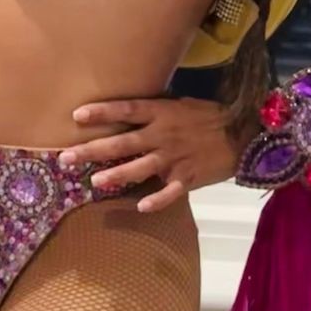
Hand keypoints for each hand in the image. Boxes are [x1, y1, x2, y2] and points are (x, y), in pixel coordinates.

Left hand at [60, 94, 237, 212]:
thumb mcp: (182, 104)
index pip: (126, 110)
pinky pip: (170, 192)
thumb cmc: (210, 115)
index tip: (76, 115)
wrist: (245, 133)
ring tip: (94, 183)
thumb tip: (129, 112)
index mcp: (162, 113)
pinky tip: (141, 207)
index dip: (102, 112)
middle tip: (66, 157)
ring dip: (116, 176)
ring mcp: (175, 158)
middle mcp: (163, 135)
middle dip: (92, 150)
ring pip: (140, 168)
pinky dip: (157, 200)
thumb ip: (156, 110)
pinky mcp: (188, 178)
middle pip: (122, 143)